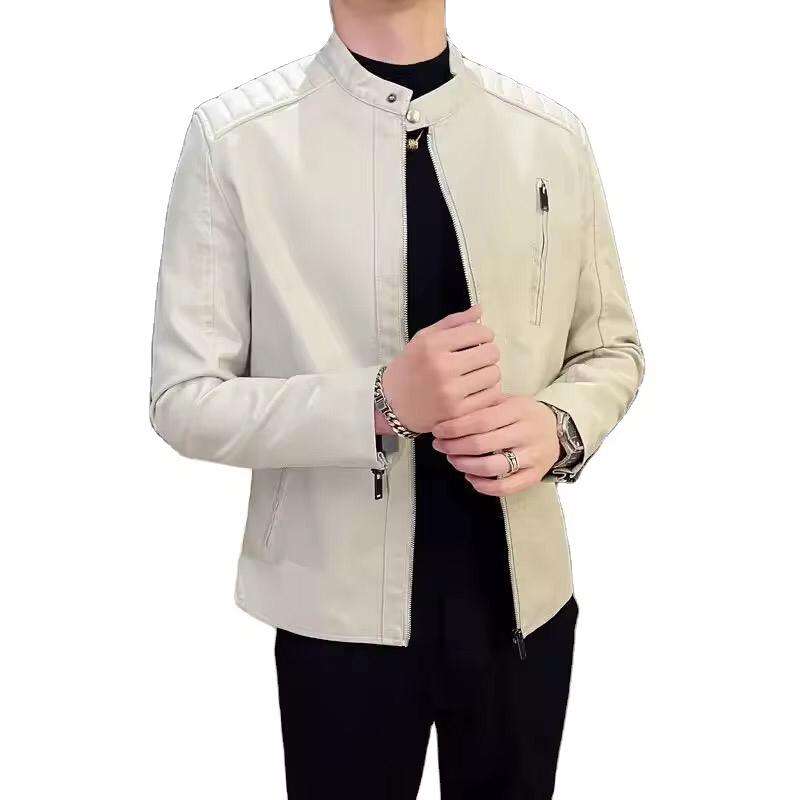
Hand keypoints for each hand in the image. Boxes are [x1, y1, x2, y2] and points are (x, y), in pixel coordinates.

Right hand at [381, 305, 501, 433]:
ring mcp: (450, 392)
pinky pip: (491, 396)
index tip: (477, 341)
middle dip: (487, 353)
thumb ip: (453, 322)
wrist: (393, 404)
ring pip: (494, 374)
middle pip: (491, 353)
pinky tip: (475, 390)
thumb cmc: (410, 368)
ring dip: (488, 372)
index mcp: (432, 345)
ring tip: (475, 375)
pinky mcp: (457, 412)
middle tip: (477, 358)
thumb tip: (480, 309)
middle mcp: (441, 367)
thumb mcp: (423, 339)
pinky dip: (488, 391)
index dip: (484, 334)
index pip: (479, 332)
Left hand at [431, 395, 559, 495]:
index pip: (480, 420)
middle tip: (440, 446)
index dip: (455, 428)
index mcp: (518, 410)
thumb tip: (448, 416)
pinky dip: (483, 486)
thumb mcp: (508, 401)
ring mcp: (532, 456)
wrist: (558, 430)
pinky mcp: (534, 476)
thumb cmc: (523, 414)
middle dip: (454, 447)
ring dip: (465, 465)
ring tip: (453, 460)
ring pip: (492, 467)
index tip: (438, 431)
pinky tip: (470, 477)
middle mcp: (527, 433)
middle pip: (482, 444)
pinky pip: (505, 487)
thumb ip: (483, 406)